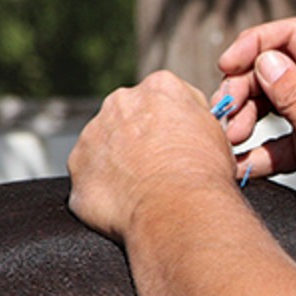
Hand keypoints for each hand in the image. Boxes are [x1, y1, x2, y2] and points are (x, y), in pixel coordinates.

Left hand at [68, 71, 235, 242]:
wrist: (179, 208)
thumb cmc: (204, 173)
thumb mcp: (218, 132)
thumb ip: (196, 115)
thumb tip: (189, 120)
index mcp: (160, 87)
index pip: (162, 96)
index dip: (172, 122)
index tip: (179, 141)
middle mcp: (121, 102)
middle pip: (127, 115)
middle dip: (138, 137)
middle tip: (160, 166)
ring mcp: (93, 132)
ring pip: (105, 145)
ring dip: (119, 162)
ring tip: (145, 187)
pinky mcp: (77, 165)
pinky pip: (90, 175)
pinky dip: (105, 187)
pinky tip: (128, 201)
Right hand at [216, 18, 295, 240]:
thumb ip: (295, 96)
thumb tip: (264, 60)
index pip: (293, 35)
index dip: (254, 45)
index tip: (225, 67)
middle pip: (276, 67)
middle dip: (245, 88)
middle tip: (225, 115)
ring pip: (272, 100)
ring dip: (246, 118)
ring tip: (230, 140)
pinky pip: (278, 135)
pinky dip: (258, 148)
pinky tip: (239, 163)